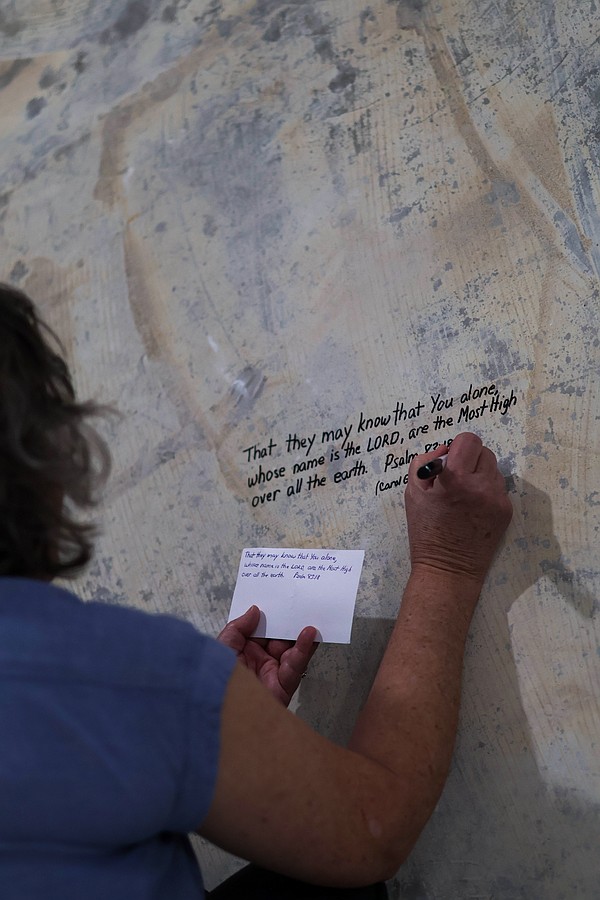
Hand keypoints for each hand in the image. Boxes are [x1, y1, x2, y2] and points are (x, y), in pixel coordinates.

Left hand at [217, 606, 318, 706]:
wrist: (221, 709)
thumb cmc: (217, 679)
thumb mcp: (223, 646)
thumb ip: (240, 627)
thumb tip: (255, 610)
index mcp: (245, 651)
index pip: (262, 630)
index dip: (271, 616)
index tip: (280, 599)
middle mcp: (261, 660)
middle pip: (280, 638)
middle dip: (289, 622)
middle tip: (300, 603)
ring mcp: (274, 672)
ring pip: (292, 650)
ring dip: (301, 634)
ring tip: (309, 617)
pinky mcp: (284, 685)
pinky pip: (296, 665)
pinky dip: (304, 649)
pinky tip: (309, 634)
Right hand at [405, 432, 512, 583]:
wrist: (448, 569)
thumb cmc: (426, 532)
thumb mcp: (412, 493)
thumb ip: (424, 463)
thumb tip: (444, 450)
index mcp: (455, 478)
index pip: (469, 440)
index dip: (458, 447)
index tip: (451, 460)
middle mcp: (481, 485)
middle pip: (484, 452)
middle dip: (470, 460)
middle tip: (457, 478)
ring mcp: (497, 498)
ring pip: (493, 470)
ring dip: (480, 475)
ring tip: (465, 496)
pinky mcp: (506, 511)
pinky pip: (498, 488)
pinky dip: (487, 492)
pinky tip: (474, 509)